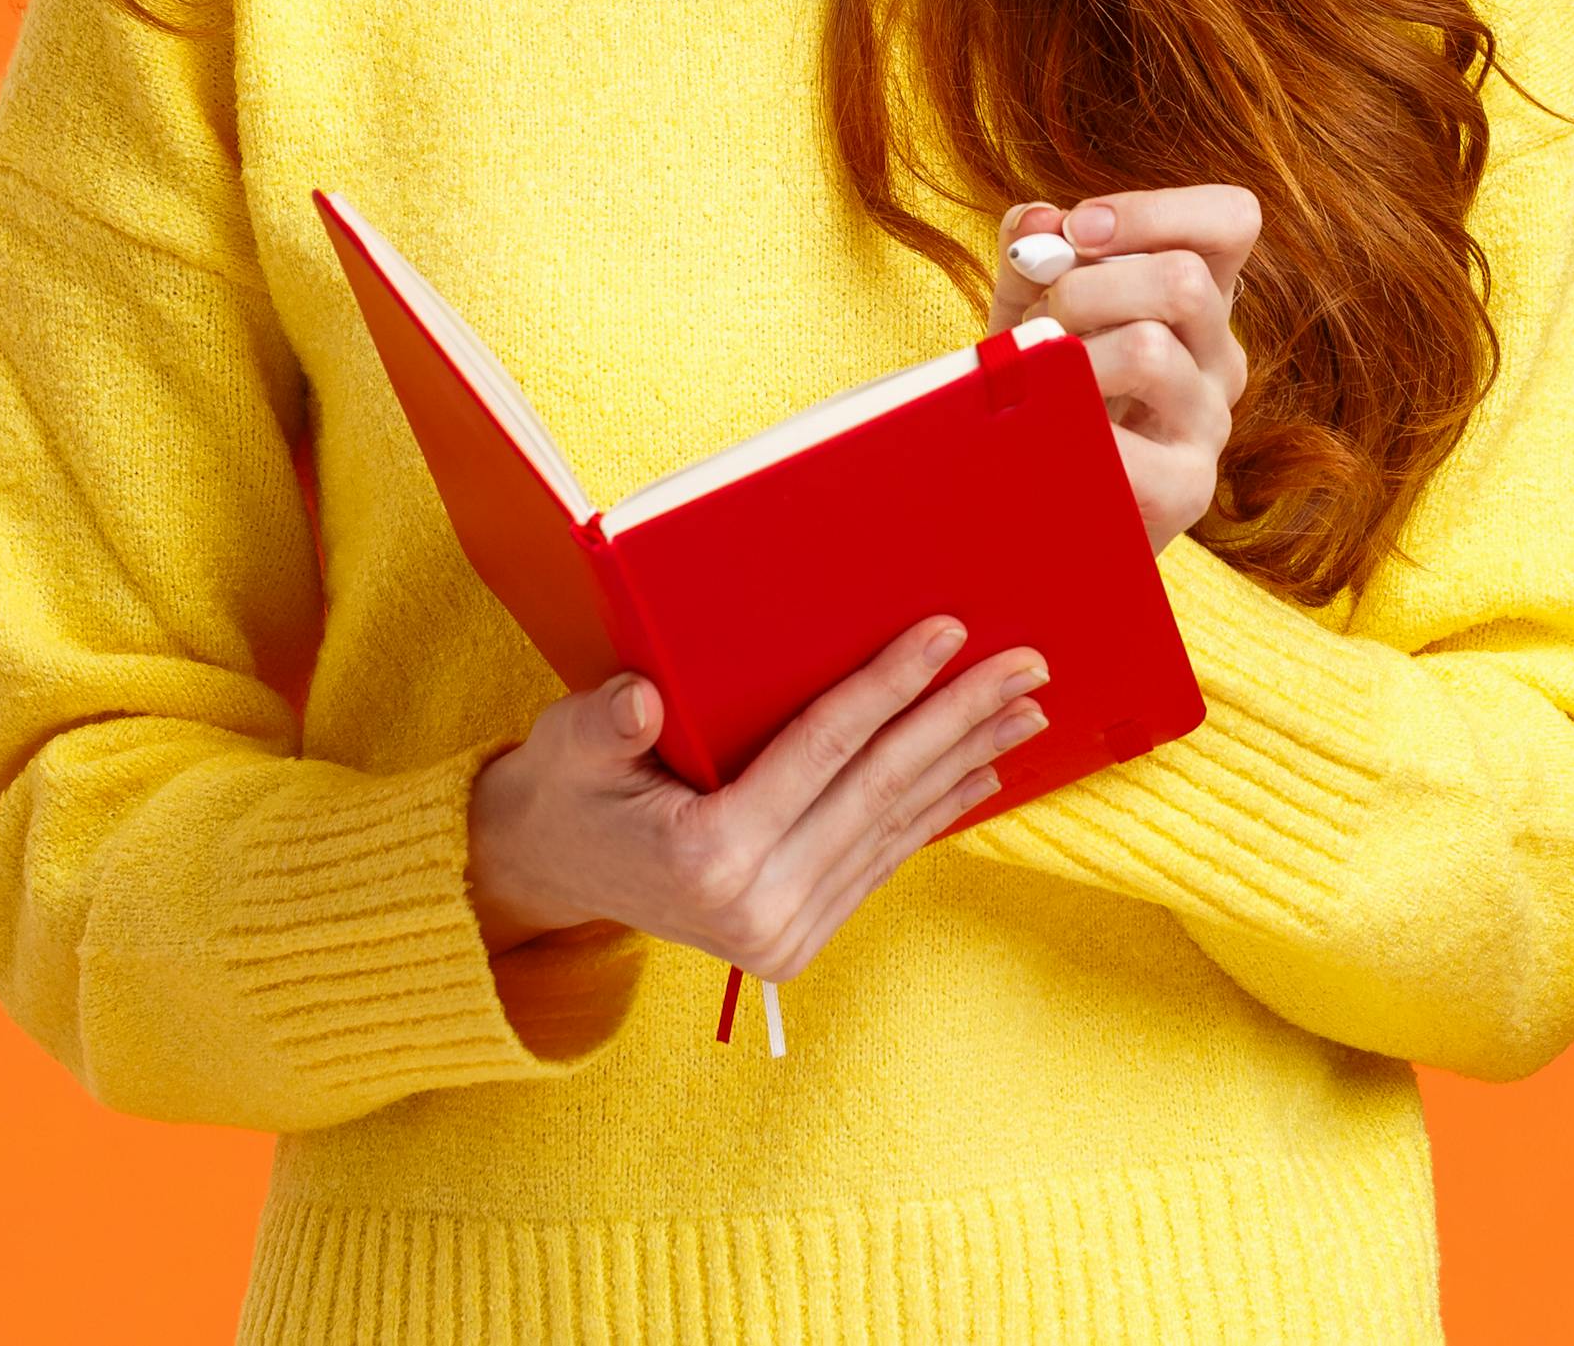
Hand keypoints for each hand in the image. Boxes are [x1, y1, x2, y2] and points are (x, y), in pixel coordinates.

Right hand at [463, 618, 1054, 977]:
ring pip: (893, 828)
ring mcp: (782, 933)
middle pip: (878, 790)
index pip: (822, 751)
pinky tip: (978, 772)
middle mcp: (756, 907)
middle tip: (1027, 666)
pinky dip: (934, 814)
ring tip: (1027, 711)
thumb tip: (643, 699)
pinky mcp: (796, 940)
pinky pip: (882, 862)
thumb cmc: (564, 790)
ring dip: (966, 763)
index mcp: (707, 856)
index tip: (949, 632)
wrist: (546, 874)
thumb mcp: (567, 745)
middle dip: (960, 720)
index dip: (889, 686)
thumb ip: (605, 723)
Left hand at [995, 186, 1259, 547]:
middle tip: (1040, 321)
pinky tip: (1036, 430)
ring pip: (1149, 349)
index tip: (1076, 230)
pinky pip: (1122, 439)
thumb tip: (1035, 221)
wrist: (1035, 503)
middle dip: (1086, 286)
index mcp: (1199, 300)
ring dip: (1066, 353)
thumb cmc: (1043, 391)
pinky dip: (1061, 422)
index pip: (1233, 221)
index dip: (1156, 210)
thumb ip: (1031, 254)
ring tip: (1032, 379)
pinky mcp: (1184, 489)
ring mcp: (1209, 425)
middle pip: (1183, 279)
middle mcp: (1219, 358)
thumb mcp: (1033, 308)